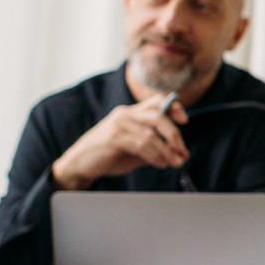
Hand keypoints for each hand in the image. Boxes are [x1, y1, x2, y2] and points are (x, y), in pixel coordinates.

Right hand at [50, 93, 189, 188]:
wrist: (80, 164)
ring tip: (174, 163)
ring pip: (152, 135)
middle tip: (182, 152)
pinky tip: (160, 164)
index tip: (184, 121)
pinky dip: (155, 155)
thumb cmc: (109, 155)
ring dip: (167, 151)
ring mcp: (119, 124)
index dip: (174, 108)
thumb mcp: (135, 149)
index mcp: (131, 112)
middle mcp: (125, 114)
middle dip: (175, 135)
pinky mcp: (114, 137)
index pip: (157, 101)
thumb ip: (154, 146)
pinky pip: (142, 145)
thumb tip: (179, 154)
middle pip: (159, 117)